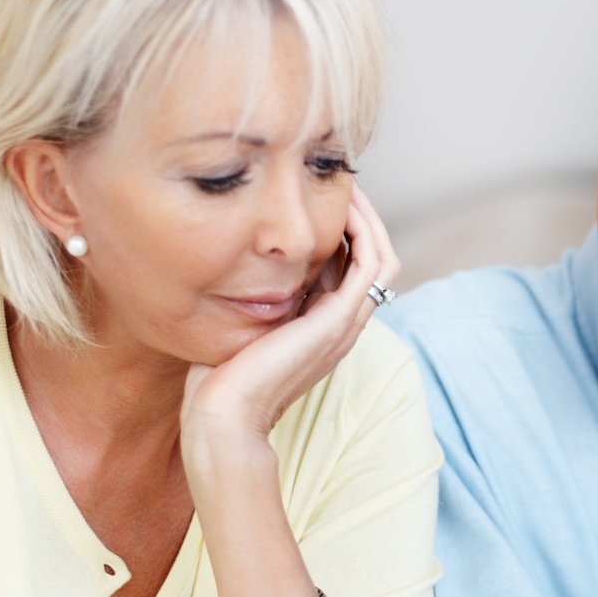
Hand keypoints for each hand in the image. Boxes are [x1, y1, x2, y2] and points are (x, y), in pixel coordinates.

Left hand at [180, 182, 397, 455]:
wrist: (224, 416)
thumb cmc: (217, 381)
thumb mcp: (238, 326)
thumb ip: (248, 299)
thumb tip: (230, 265)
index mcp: (322, 329)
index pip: (350, 269)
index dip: (341, 230)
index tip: (315, 196)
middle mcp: (341, 326)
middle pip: (373, 259)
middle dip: (359, 217)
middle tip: (336, 181)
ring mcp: (344, 325)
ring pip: (380, 257)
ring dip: (367, 218)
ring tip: (345, 184)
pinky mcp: (338, 320)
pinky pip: (371, 263)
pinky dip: (364, 230)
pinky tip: (342, 203)